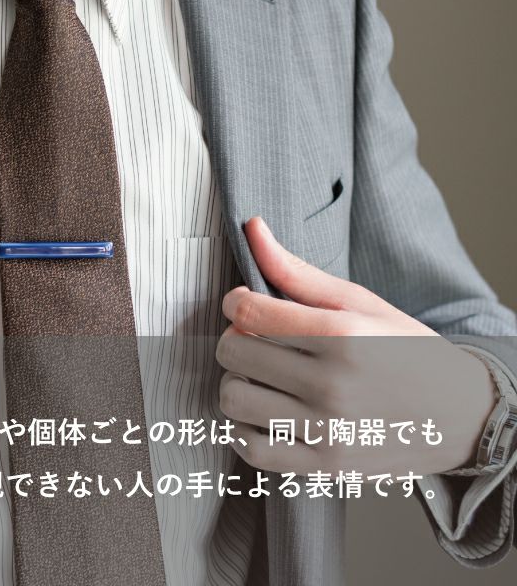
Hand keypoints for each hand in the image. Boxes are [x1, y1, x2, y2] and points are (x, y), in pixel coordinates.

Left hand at [216, 217, 496, 475]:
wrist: (461, 415)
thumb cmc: (406, 350)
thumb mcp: (360, 301)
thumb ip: (298, 270)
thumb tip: (252, 227)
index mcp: (341, 335)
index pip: (247, 311)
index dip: (236, 302)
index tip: (246, 304)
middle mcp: (331, 385)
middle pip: (233, 351)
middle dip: (236, 337)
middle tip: (258, 338)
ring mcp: (326, 431)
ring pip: (233, 398)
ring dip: (238, 381)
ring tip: (264, 376)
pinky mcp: (323, 467)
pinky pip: (250, 448)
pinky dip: (244, 428)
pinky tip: (265, 412)